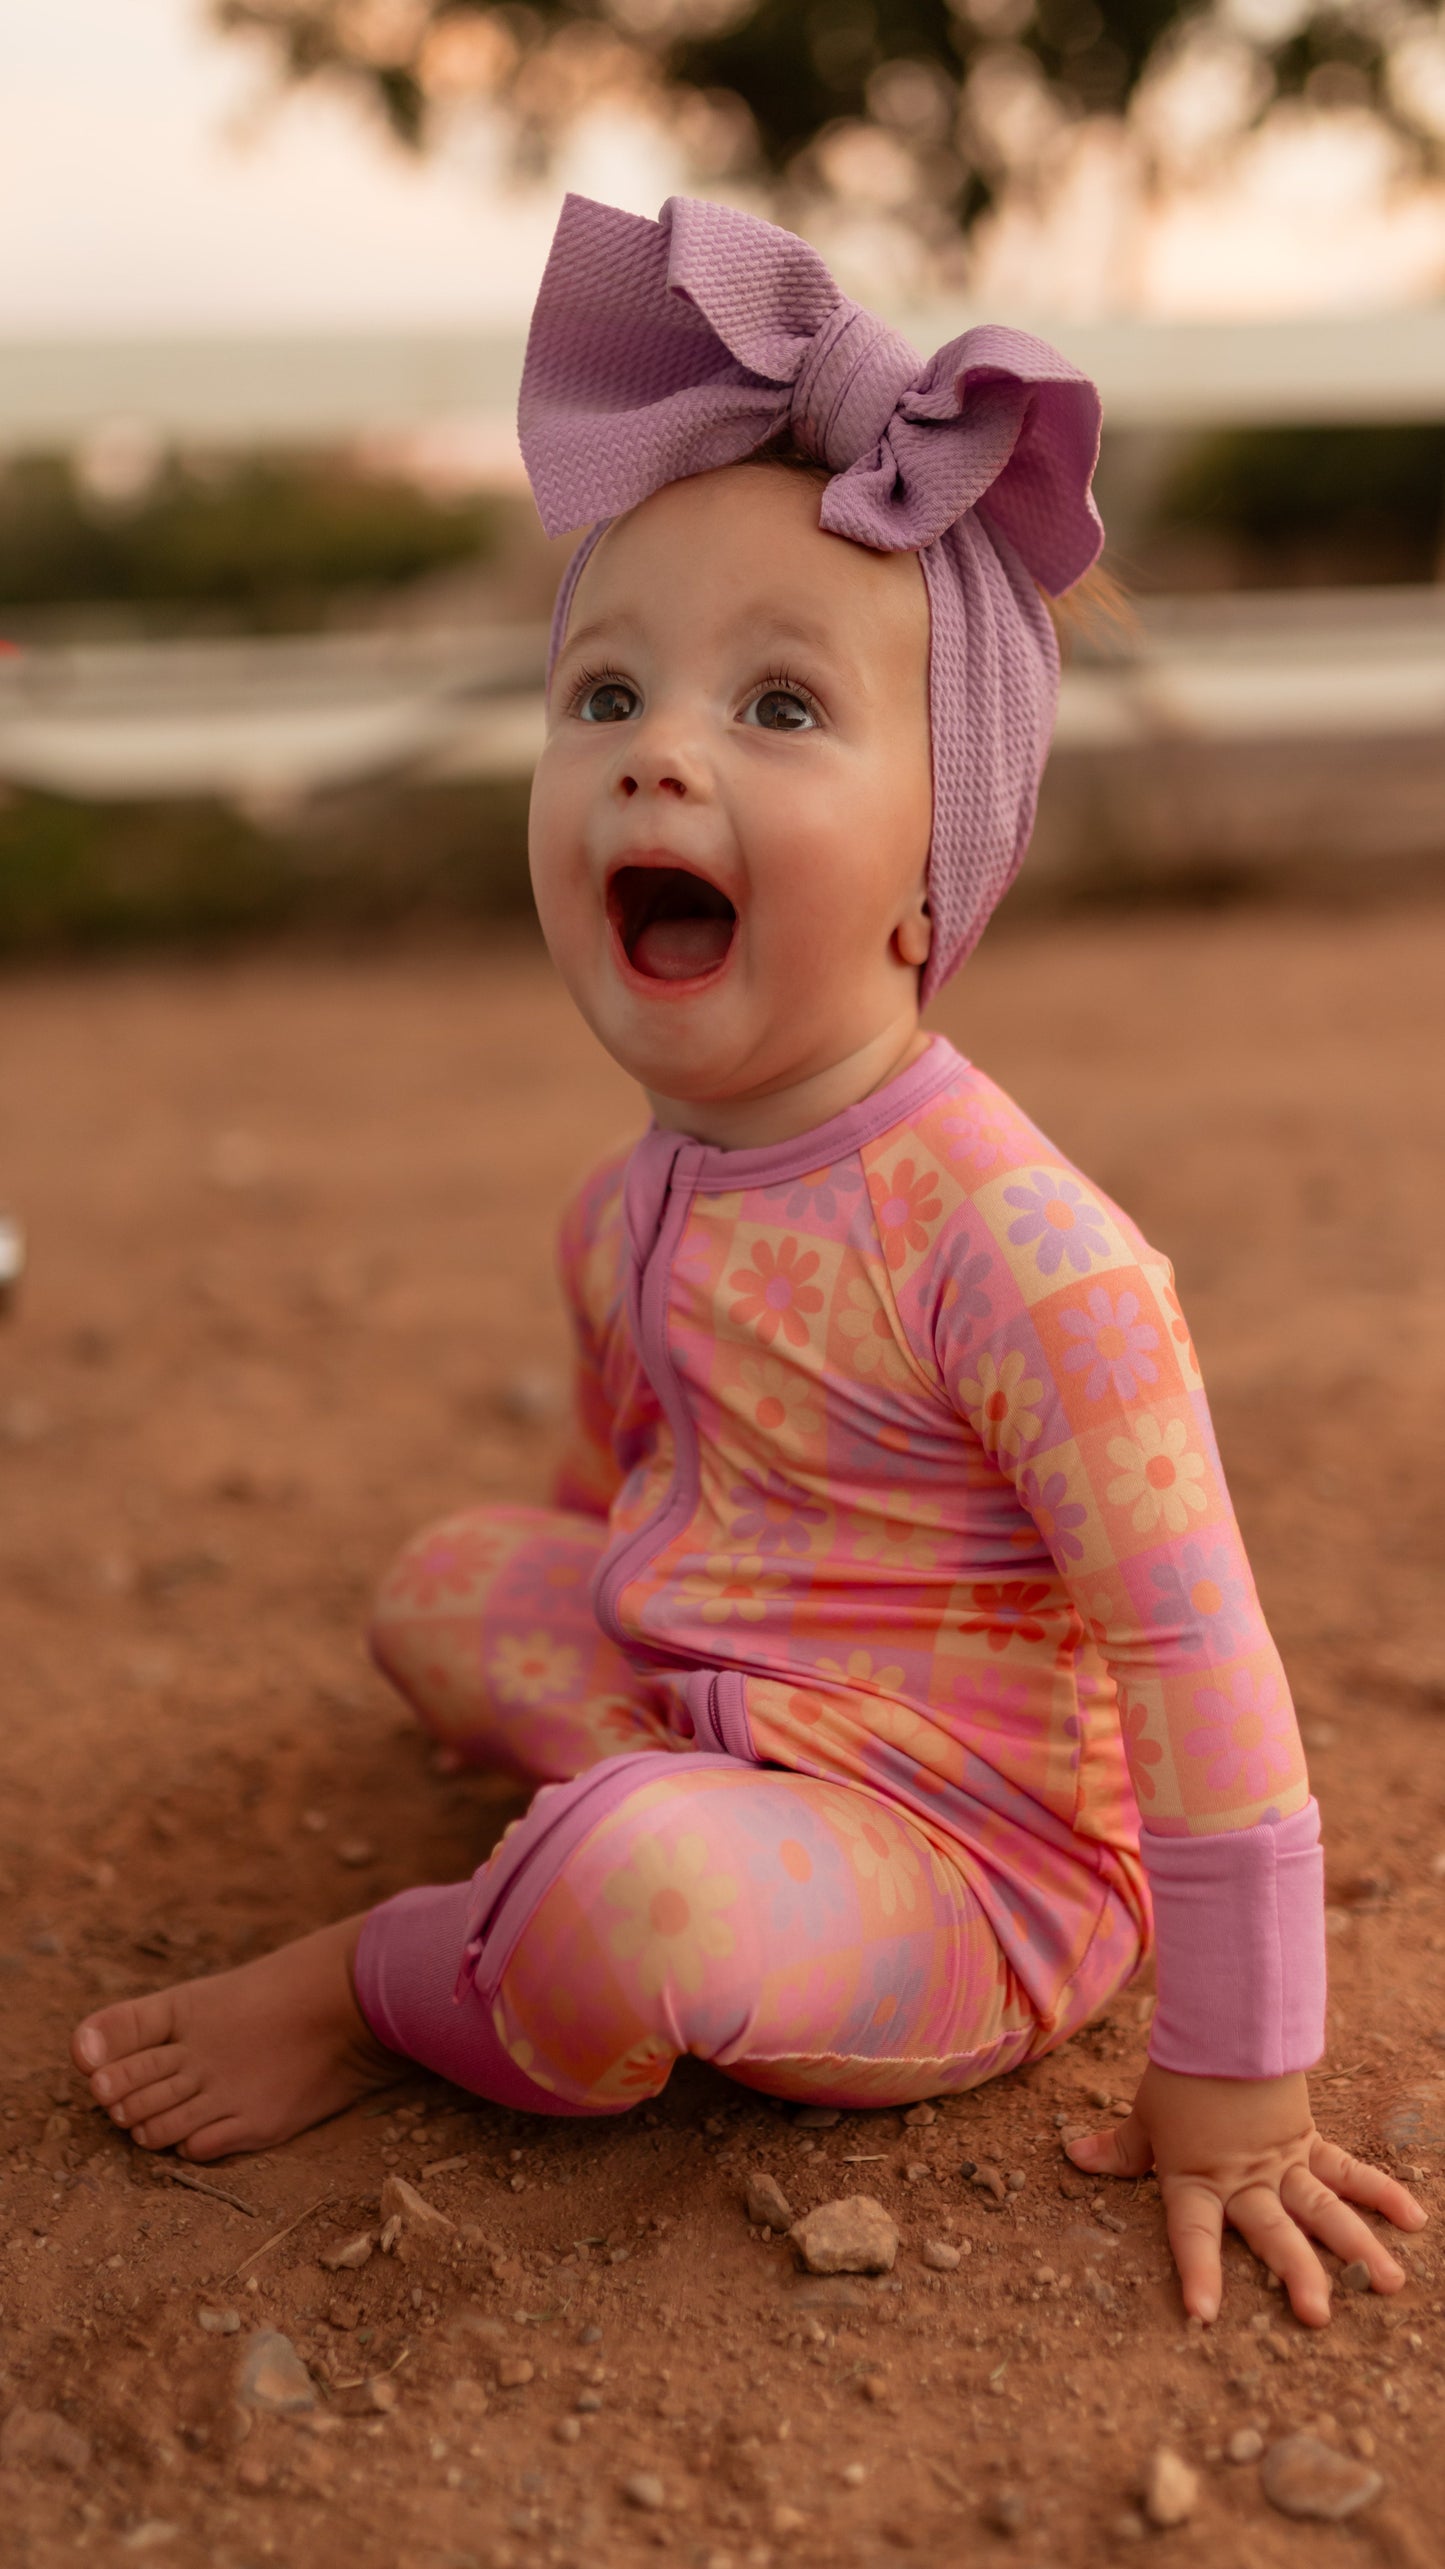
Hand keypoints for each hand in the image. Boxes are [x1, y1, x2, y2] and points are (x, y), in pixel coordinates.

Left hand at [1066, 2062, 1426, 2327]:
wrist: (1223, 2018)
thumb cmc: (1179, 2072)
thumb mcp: (1144, 2114)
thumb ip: (1120, 2148)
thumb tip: (1074, 2155)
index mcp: (1197, 2177)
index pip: (1193, 2233)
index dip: (1198, 2273)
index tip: (1204, 2315)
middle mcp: (1243, 2179)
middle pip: (1272, 2231)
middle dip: (1296, 2275)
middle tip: (1319, 2315)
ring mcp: (1281, 2162)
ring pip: (1321, 2209)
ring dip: (1356, 2246)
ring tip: (1388, 2284)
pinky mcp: (1306, 2141)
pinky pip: (1346, 2171)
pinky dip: (1380, 2192)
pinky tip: (1412, 2219)